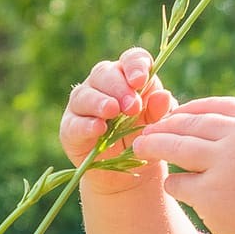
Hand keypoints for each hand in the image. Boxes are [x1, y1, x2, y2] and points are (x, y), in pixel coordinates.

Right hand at [59, 47, 175, 192]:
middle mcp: (103, 86)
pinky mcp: (70, 129)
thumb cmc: (146, 139)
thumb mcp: (159, 126)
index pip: (130, 60)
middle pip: (104, 72)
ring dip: (99, 101)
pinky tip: (99, 128)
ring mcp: (83, 106)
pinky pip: (74, 123)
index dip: (134, 65)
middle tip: (132, 105)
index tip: (141, 80)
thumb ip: (161, 111)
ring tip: (113, 111)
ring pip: (84, 94)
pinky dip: (85, 124)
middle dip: (119, 87)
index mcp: (128, 78)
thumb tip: (163, 95)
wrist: (131, 174)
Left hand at [132, 96, 234, 233]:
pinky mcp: (211, 195)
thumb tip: (195, 115)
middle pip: (188, 125)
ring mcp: (225, 166)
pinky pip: (178, 182)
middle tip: (145, 133)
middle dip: (162, 127)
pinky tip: (176, 186)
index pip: (211, 108)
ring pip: (176, 148)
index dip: (186, 110)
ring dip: (154, 147)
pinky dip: (173, 183)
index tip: (171, 117)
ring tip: (141, 149)